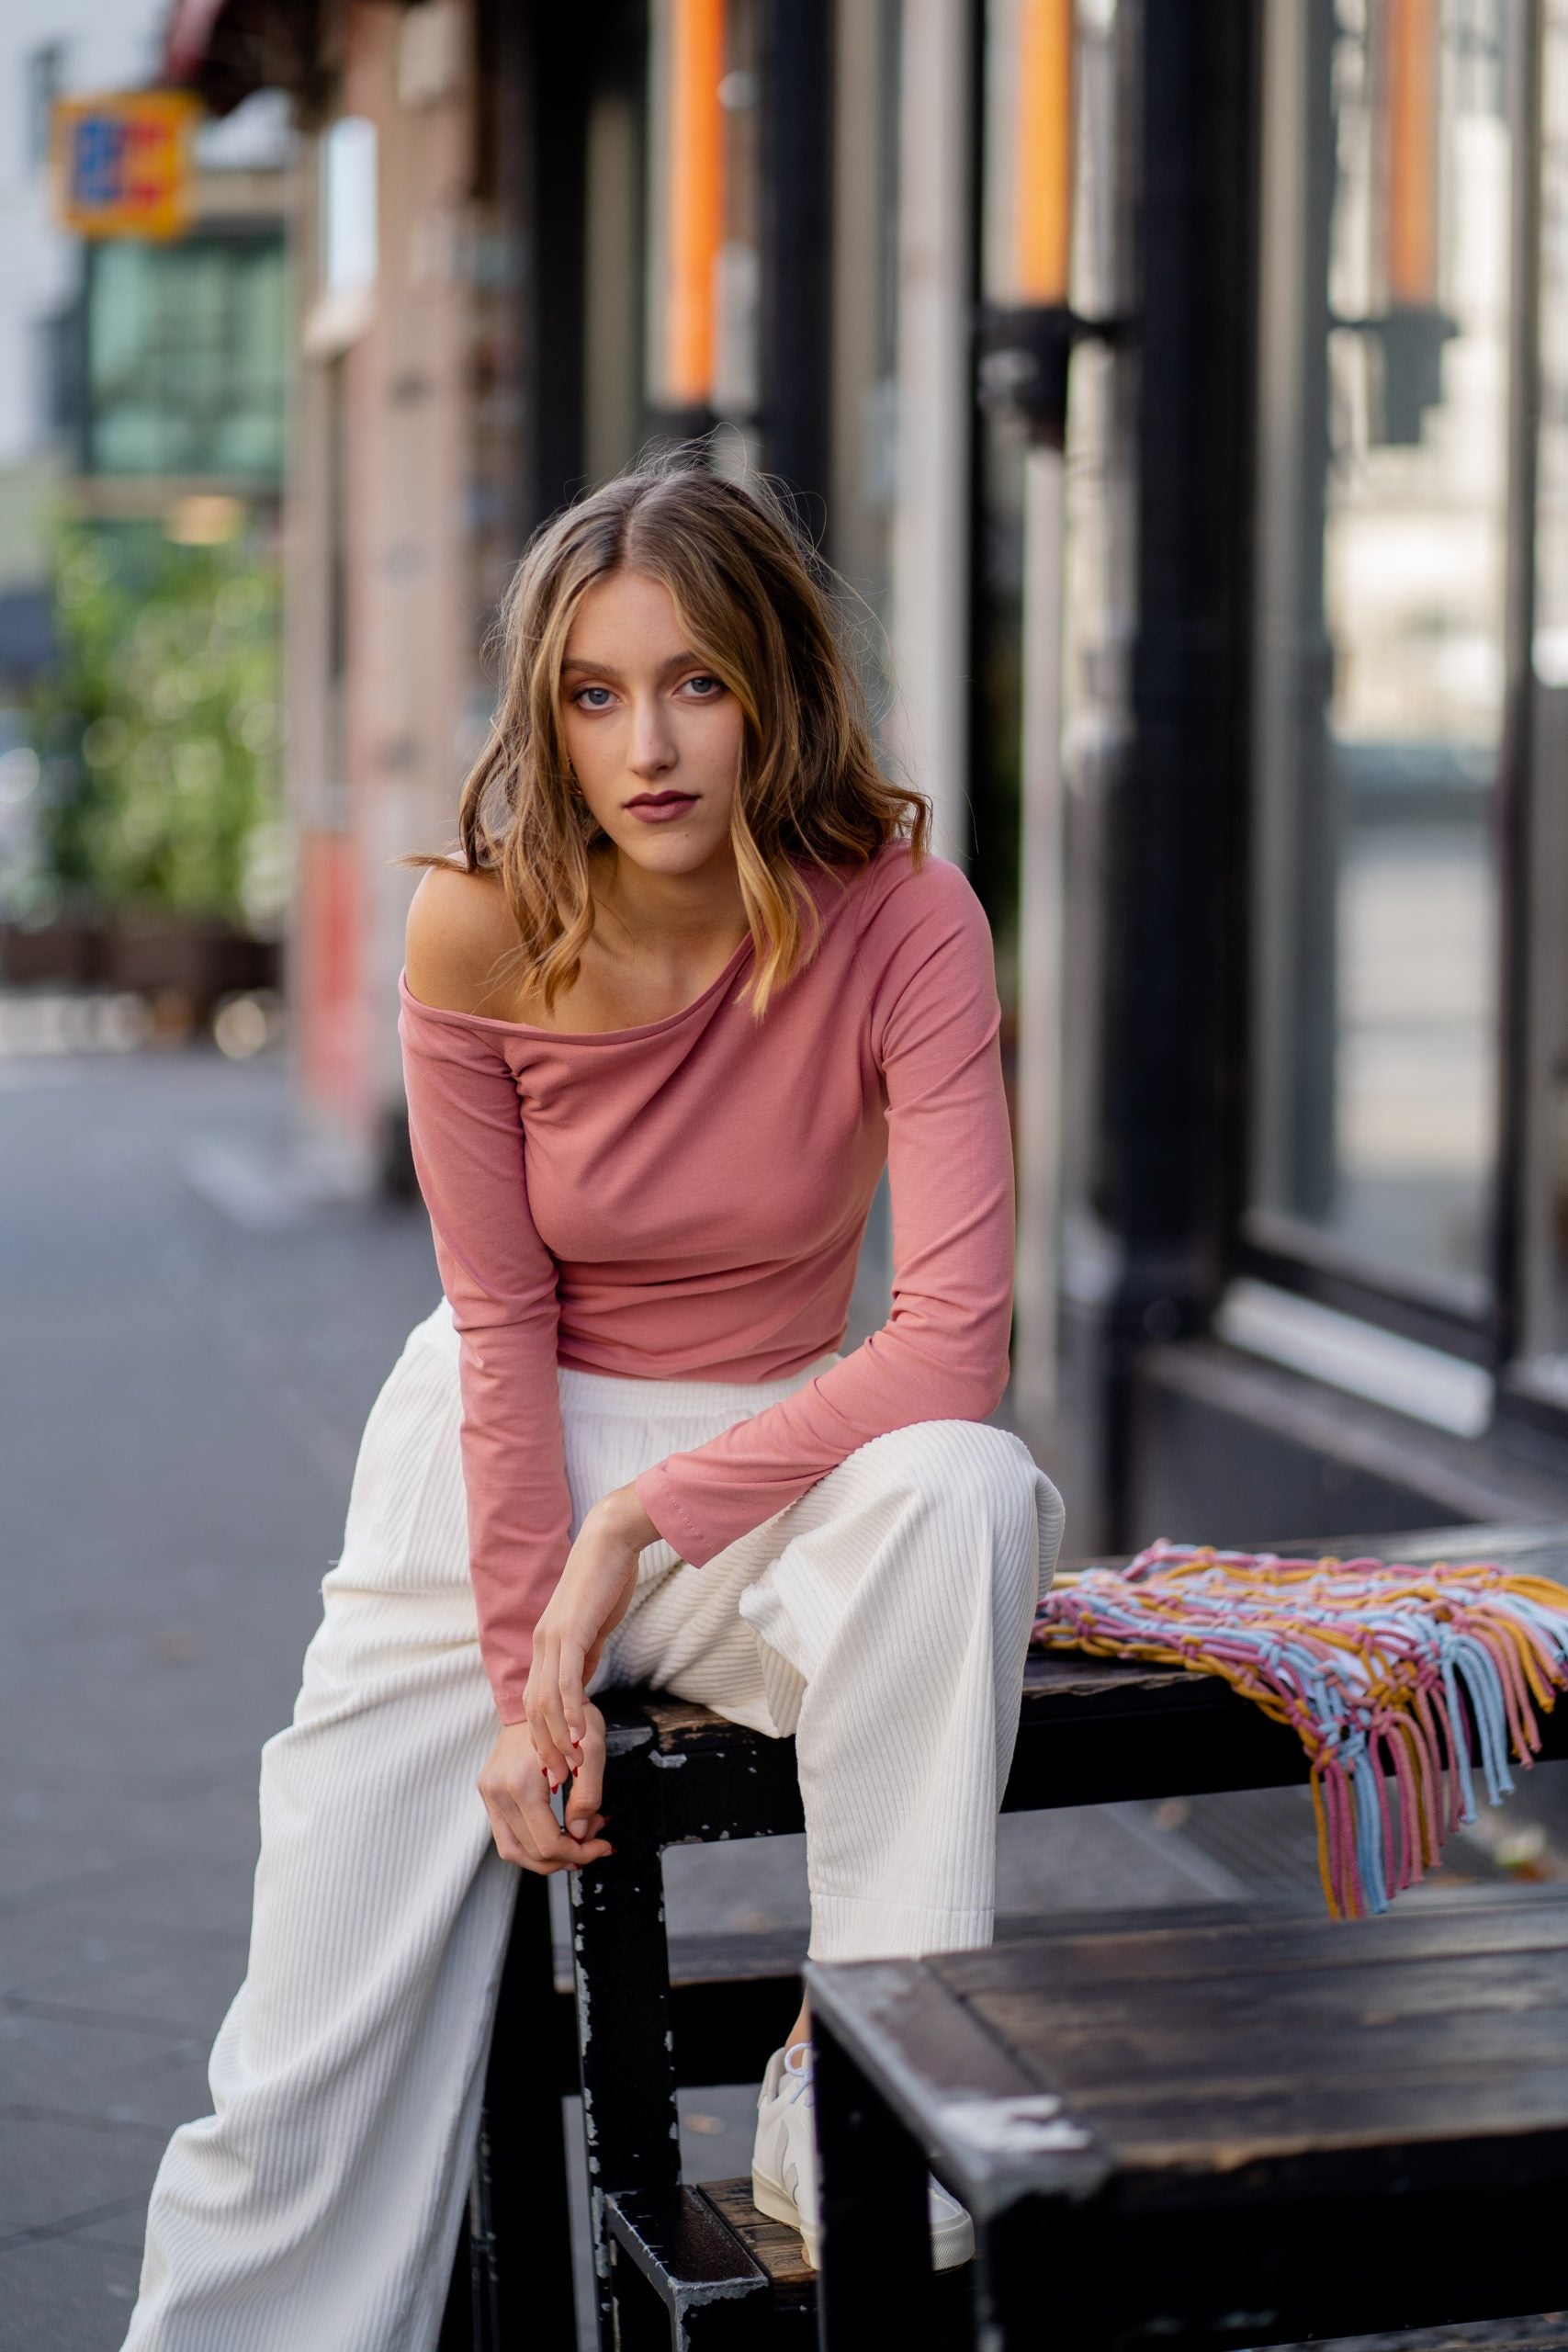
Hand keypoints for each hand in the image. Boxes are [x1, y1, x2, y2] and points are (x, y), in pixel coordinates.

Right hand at [478, 1707, 612, 1872]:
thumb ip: (588, 1795)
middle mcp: (497, 1791)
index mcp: (520, 1783)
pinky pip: (505, 1834)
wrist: (542, 1693)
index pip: (548, 1843)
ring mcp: (488, 1791)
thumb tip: (580, 1833)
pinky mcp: (487, 1790)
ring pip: (513, 1851)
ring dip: (546, 1858)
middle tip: (593, 1844)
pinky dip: (531, 1843)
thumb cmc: (569, 1717)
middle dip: (567, 1856)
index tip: (602, 1845)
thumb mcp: (593, 1751)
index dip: (580, 1853)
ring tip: (575, 1845)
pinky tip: (556, 1832)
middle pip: (531, 1853)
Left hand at [525, 1483, 659, 1786]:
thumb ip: (585, 1656)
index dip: (543, 1736)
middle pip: (534, 1708)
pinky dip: (570, 1711)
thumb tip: (581, 1685)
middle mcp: (542, 1644)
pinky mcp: (569, 1632)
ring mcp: (552, 1638)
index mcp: (546, 1645)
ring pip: (546, 1700)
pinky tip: (580, 1734)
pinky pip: (566, 1681)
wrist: (611, 1541)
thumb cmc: (606, 1580)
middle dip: (545, 1748)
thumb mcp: (593, 1628)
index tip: (556, 1765)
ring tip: (570, 1767)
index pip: (537, 1700)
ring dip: (557, 1738)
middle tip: (558, 1781)